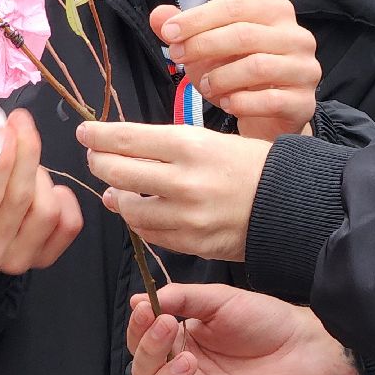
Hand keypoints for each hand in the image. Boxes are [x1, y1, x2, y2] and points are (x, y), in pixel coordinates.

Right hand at [0, 109, 82, 275]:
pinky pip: (68, 225)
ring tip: (31, 169)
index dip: (2, 160)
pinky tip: (53, 189)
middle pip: (19, 199)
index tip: (8, 128)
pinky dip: (66, 200)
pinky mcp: (42, 260)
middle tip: (22, 124)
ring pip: (46, 210)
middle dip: (26, 154)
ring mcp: (17, 260)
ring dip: (42, 179)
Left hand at [77, 121, 268, 260]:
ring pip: (128, 209)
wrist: (289, 201)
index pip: (128, 138)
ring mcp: (185, 216)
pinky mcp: (191, 243)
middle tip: (95, 158)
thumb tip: (124, 156)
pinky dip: (139, 222)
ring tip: (116, 190)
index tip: (84, 132)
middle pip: (118, 172)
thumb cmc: (252, 164)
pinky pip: (150, 234)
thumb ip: (168, 147)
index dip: (98, 136)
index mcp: (191, 145)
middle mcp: (184, 180)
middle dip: (99, 163)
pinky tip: (140, 212)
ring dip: (116, 198)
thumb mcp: (212, 141)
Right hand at [127, 282, 369, 374]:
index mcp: (183, 340)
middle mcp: (183, 368)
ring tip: (187, 361)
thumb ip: (182, 298)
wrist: (302, 346)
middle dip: (148, 347)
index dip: (138, 325)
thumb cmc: (266, 320)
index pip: (144, 338)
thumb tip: (140, 298)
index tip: (145, 307)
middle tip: (167, 325)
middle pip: (142, 369)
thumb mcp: (220, 300)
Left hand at [151, 0, 319, 140]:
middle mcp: (298, 37)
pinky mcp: (305, 102)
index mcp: (276, 12)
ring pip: (258, 66)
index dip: (198, 18)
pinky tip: (227, 104)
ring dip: (222, 77)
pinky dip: (242, 103)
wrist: (272, 116)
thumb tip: (158, 15)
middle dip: (204, 45)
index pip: (234, 7)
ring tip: (205, 86)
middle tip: (178, 57)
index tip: (168, 33)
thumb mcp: (210, 50)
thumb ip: (186, 31)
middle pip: (245, 34)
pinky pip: (270, 100)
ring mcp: (305, 69)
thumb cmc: (240, 76)